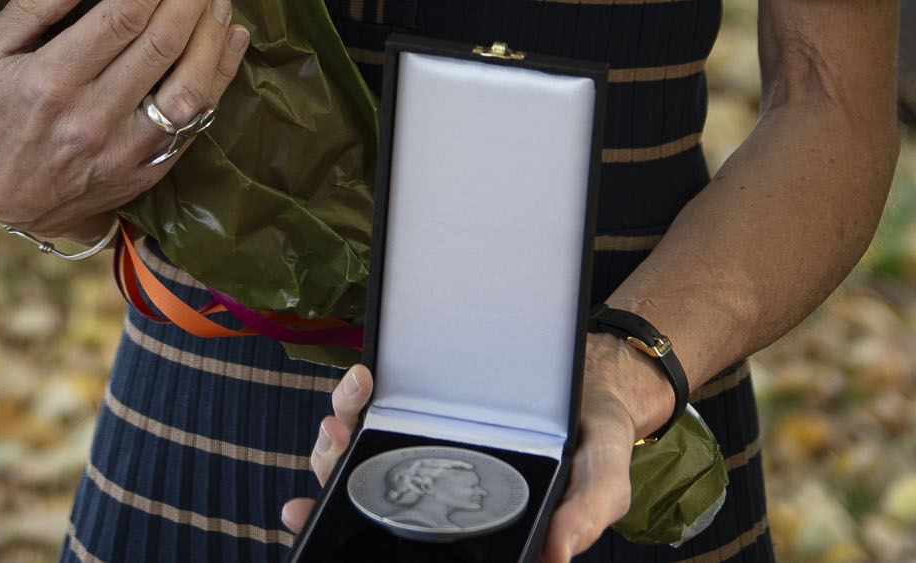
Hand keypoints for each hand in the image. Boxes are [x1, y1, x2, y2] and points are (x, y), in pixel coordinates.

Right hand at [0, 0, 250, 242]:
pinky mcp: (149, 167)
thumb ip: (31, 5)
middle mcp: (92, 116)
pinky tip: (230, 37)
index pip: (120, 16)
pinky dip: (220, 74)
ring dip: (212, 33)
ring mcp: (125, 148)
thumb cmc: (0, 111)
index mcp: (50, 81)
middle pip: (161, 43)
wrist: (14, 201)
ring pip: (188, 85)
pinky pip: (198, 119)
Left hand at [280, 346, 664, 554]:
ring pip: (361, 464)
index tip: (320, 530)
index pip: (414, 544)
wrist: (595, 370)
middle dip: (331, 502)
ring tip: (336, 425)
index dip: (362, 546)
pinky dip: (357, 402)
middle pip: (371, 509)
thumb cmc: (597, 434)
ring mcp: (425, 452)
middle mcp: (442, 494)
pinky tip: (362, 383)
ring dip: (333, 452)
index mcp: (476, 521)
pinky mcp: (420, 410)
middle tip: (309, 498)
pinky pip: (375, 413)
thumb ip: (588, 511)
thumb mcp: (605, 474)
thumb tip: (559, 552)